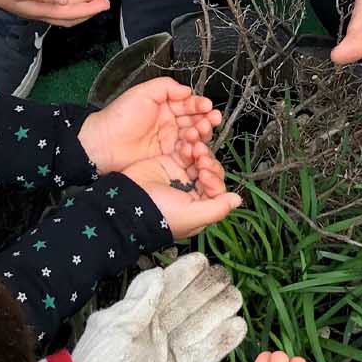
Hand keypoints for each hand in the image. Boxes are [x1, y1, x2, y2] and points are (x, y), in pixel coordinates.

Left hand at [65, 254, 246, 361]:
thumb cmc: (96, 361)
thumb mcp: (112, 325)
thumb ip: (139, 300)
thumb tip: (159, 273)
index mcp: (144, 313)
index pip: (170, 287)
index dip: (185, 273)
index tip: (201, 261)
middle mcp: (162, 328)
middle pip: (193, 303)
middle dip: (208, 289)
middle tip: (223, 279)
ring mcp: (172, 350)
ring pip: (204, 325)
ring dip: (220, 310)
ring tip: (234, 298)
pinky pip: (207, 354)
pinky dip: (224, 341)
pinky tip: (238, 326)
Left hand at [79, 77, 219, 173]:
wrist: (102, 145)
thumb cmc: (118, 118)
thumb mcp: (142, 92)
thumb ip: (166, 86)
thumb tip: (187, 90)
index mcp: (165, 106)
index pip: (189, 104)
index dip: (200, 105)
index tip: (207, 106)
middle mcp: (169, 123)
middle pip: (195, 120)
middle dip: (206, 119)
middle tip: (211, 119)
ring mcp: (169, 140)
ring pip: (194, 135)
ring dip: (202, 132)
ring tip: (203, 131)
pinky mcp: (168, 157)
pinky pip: (186, 152)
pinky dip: (194, 148)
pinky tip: (196, 145)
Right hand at [123, 146, 240, 238]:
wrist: (124, 203)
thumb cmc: (156, 215)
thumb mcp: (191, 216)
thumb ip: (217, 208)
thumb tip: (237, 201)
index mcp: (199, 206)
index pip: (217, 188)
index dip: (215, 179)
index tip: (206, 174)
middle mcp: (191, 191)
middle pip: (211, 170)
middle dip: (208, 162)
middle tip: (201, 159)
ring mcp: (180, 176)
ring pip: (200, 158)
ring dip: (200, 150)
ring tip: (194, 149)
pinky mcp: (169, 163)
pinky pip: (185, 151)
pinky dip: (188, 146)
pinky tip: (185, 146)